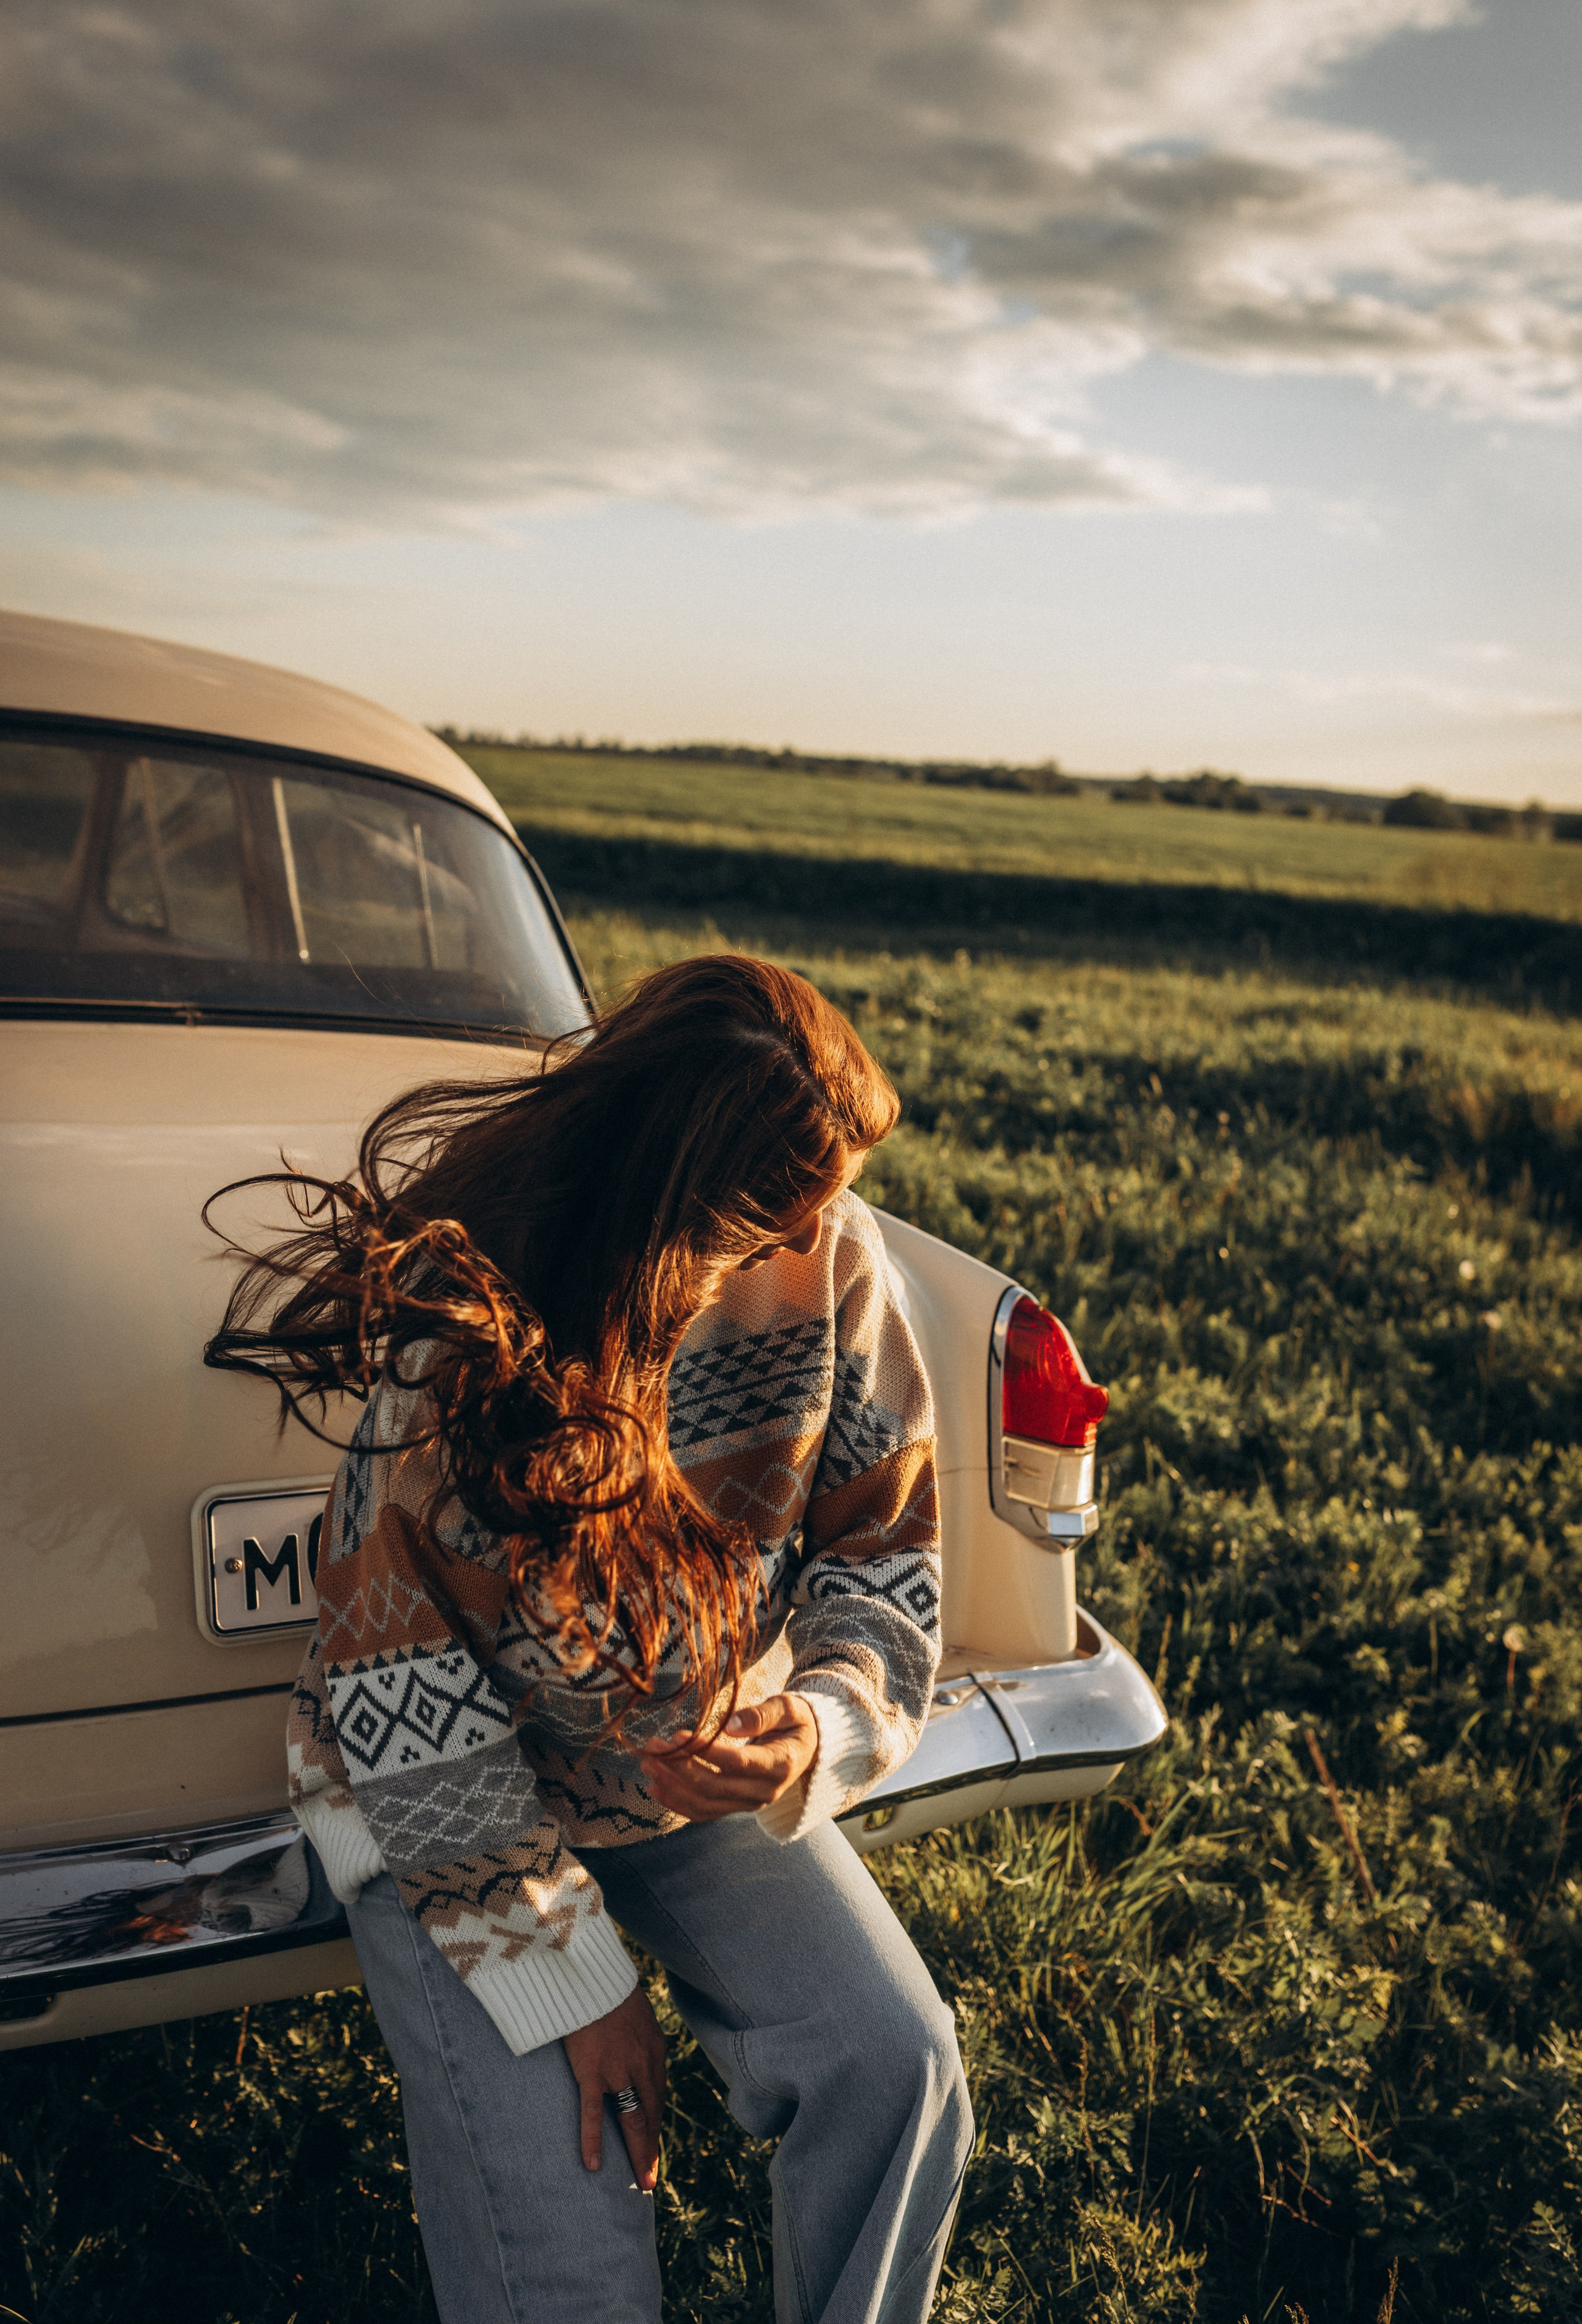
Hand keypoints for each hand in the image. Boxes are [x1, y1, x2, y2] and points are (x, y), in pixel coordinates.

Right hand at [562, 1984, 666, 2190]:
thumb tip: (638, 2049)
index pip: (657, 2095)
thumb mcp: (637, 2012)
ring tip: (642, 2181)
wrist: (593, 1975)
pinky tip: (593, 2166)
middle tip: (652, 2178)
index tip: (653, 2141)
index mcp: (654, 2049)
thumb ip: (638, 2036)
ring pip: (632, 2119)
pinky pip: (594, 2113)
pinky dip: (593, 2140)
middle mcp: (642, 2064)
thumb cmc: (610, 1989)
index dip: (655, 2121)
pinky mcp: (592, 2072)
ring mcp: (618, 2071)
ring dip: (638, 2152)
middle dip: (652, 2147)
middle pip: (651, 2114)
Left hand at [640, 1691, 818, 1822]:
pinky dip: (678, 1803)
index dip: (706, 1752)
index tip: (678, 1735)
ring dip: (673, 1787)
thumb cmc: (796, 1722)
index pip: (737, 1763)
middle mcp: (765, 1792)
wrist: (808, 1747)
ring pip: (706, 1804)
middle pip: (715, 1786)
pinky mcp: (737, 1807)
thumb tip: (730, 1724)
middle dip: (679, 1768)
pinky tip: (656, 1788)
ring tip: (648, 1764)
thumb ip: (762, 1715)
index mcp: (780, 1765)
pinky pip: (705, 1812)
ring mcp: (750, 1803)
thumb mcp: (789, 1708)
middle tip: (652, 1747)